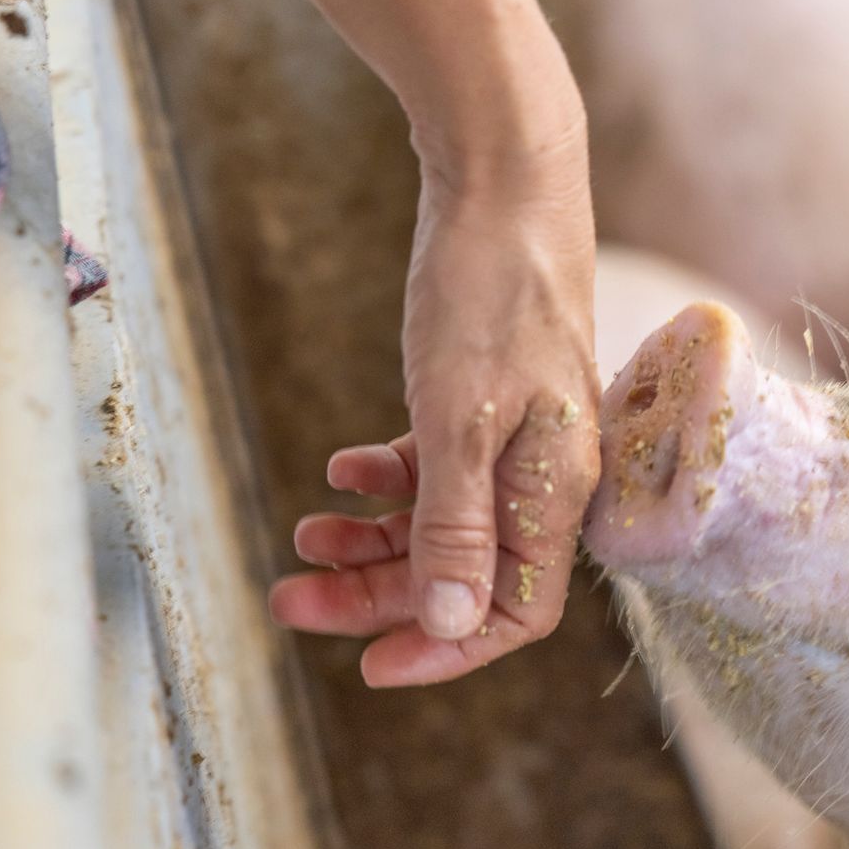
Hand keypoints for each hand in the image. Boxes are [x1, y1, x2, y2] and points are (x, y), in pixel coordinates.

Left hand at [269, 158, 600, 686]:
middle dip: (378, 593)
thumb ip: (457, 524)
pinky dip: (388, 480)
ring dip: (372, 538)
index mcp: (557, 490)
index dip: (445, 646)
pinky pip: (439, 468)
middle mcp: (546, 475)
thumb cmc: (492, 295)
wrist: (506, 183)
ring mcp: (519, 437)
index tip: (367, 665)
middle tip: (290, 599)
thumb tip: (452, 620)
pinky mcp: (490, 400)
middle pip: (464, 573)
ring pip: (444, 522)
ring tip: (304, 531)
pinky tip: (343, 467)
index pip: (514, 611)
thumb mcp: (460, 419)